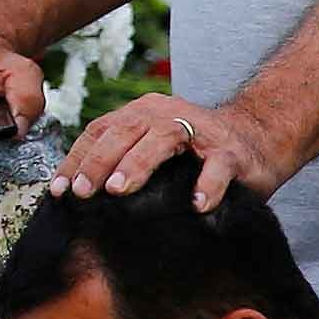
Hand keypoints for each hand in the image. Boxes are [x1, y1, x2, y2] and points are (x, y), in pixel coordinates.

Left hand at [54, 93, 283, 207]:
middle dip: (98, 162)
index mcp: (141, 113)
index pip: (100, 131)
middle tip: (83, 192)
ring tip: (118, 190)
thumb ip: (121, 158)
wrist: (258, 138)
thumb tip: (76, 191)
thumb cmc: (195, 153)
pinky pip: (218, 166)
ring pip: (163, 139)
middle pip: (124, 131)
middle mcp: (167, 115)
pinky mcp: (232, 152)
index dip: (77, 159)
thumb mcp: (152, 149)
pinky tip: (196, 205)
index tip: (60, 190)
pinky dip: (207, 185)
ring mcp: (201, 131)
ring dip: (137, 164)